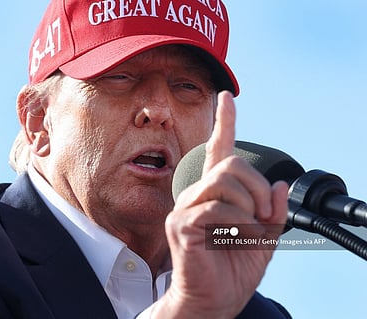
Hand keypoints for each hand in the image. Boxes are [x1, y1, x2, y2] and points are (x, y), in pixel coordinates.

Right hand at [153, 91, 288, 318]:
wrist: (213, 301)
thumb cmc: (231, 270)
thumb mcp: (263, 238)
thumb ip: (272, 212)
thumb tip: (279, 186)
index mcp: (215, 195)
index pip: (217, 150)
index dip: (224, 123)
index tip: (226, 99)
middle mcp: (196, 195)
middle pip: (231, 164)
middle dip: (258, 188)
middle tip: (263, 216)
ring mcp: (185, 208)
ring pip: (224, 182)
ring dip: (249, 207)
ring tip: (248, 230)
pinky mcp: (180, 225)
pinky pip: (216, 208)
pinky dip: (237, 223)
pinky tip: (235, 238)